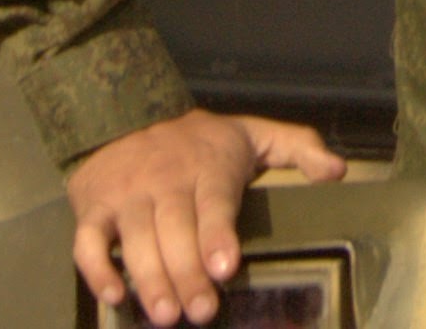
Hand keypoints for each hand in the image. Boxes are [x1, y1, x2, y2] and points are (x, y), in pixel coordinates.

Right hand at [67, 109, 344, 323]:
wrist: (123, 115)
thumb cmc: (199, 142)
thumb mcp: (253, 134)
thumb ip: (298, 148)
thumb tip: (338, 172)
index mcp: (207, 166)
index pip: (213, 202)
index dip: (217, 235)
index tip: (224, 267)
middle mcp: (164, 180)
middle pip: (174, 228)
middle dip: (186, 272)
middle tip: (201, 311)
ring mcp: (126, 194)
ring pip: (134, 238)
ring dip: (148, 277)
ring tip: (165, 314)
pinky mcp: (93, 207)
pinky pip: (87, 241)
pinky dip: (96, 269)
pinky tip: (113, 295)